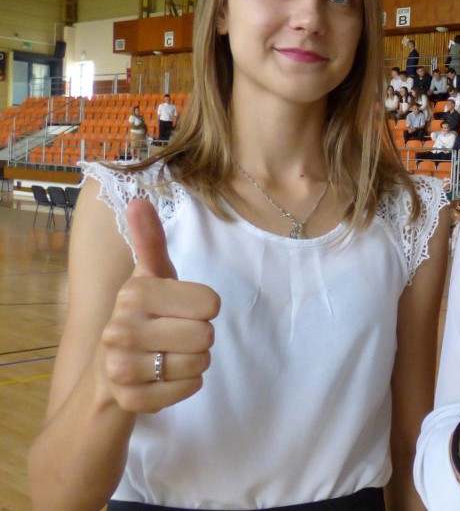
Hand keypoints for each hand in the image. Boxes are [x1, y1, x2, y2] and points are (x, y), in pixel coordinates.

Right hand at [99, 199, 219, 412]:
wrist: (106, 372)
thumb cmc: (142, 316)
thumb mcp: (151, 277)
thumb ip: (150, 241)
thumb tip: (138, 199)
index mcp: (134, 294)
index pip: (211, 304)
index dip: (203, 309)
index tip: (179, 310)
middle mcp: (121, 329)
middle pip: (207, 336)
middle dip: (199, 338)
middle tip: (175, 336)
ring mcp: (122, 368)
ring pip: (200, 365)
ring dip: (194, 363)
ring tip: (169, 355)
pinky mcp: (132, 400)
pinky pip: (189, 390)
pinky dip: (185, 386)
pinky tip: (164, 378)